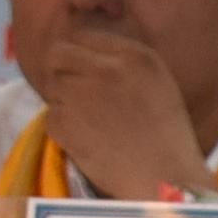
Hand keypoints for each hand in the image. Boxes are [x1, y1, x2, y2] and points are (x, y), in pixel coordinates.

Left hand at [13, 23, 210, 200]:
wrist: (166, 180)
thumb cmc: (166, 137)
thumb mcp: (157, 84)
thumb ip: (122, 63)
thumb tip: (81, 53)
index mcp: (136, 56)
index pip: (84, 37)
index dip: (79, 56)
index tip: (86, 75)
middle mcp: (108, 68)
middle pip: (58, 54)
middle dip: (61, 72)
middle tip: (76, 96)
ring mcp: (83, 94)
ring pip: (51, 86)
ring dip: (64, 104)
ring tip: (93, 125)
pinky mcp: (65, 121)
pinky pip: (51, 118)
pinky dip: (64, 131)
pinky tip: (91, 143)